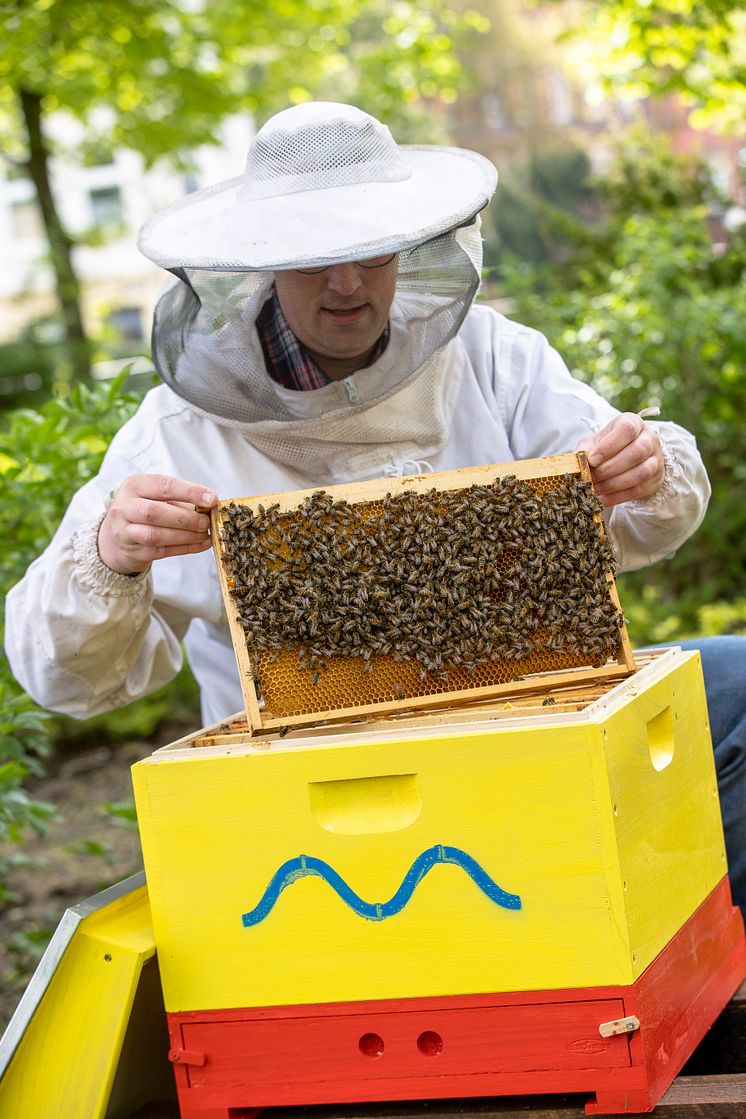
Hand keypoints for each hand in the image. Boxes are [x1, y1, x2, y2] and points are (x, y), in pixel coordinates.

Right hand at [97, 475, 217, 574]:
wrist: (115, 538)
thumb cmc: (143, 511)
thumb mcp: (156, 497)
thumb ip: (180, 499)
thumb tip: (210, 504)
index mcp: (134, 485)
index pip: (164, 485)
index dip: (190, 492)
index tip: (211, 499)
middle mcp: (124, 507)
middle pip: (155, 512)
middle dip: (186, 518)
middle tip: (206, 521)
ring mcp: (124, 531)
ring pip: (155, 534)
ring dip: (186, 535)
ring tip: (205, 534)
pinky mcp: (132, 551)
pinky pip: (161, 551)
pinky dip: (185, 548)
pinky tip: (201, 544)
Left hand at [576, 413, 664, 507]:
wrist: (628, 456)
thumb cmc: (608, 446)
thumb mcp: (595, 442)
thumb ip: (584, 449)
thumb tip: (573, 461)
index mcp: (634, 423)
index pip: (627, 430)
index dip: (609, 446)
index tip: (592, 459)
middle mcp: (649, 439)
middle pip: (636, 452)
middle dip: (609, 468)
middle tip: (590, 478)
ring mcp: (656, 460)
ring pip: (641, 473)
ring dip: (614, 484)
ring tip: (595, 489)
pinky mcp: (655, 479)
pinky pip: (639, 490)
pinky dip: (618, 496)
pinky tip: (603, 499)